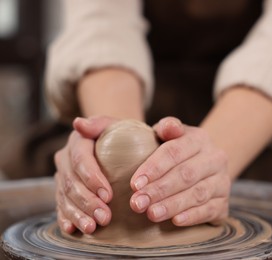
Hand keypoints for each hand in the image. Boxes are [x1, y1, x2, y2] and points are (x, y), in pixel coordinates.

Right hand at [54, 116, 115, 233]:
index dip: (92, 178)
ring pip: (64, 197)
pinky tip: (72, 229)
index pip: (80, 160)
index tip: (108, 195)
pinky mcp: (62, 191)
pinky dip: (66, 218)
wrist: (113, 142)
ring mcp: (62, 176)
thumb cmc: (119, 134)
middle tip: (104, 217)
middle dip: (87, 202)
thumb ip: (98, 123)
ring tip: (92, 227)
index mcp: (77, 141)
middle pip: (71, 183)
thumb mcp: (114, 124)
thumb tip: (78, 123)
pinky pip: (60, 206)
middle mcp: (65, 159)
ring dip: (77, 214)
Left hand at [130, 117, 230, 225]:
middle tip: (137, 203)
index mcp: (199, 139)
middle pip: (186, 174)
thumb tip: (168, 128)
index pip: (175, 152)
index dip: (154, 168)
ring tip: (152, 214)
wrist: (205, 166)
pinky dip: (193, 216)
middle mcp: (215, 158)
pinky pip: (210, 210)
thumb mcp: (170, 135)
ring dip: (173, 205)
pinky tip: (176, 221)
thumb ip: (167, 128)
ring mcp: (223, 181)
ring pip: (198, 193)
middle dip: (159, 190)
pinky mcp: (224, 202)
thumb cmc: (177, 151)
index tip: (134, 184)